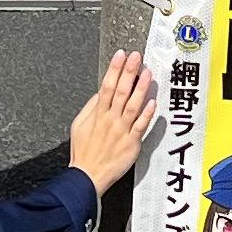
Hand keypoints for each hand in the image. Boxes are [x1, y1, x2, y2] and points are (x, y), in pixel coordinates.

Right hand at [66, 49, 152, 194]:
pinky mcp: (131, 144)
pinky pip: (140, 126)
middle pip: (121, 91)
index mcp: (98, 114)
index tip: (121, 55)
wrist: (87, 176)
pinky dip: (147, 114)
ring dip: (141, 88)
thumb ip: (91, 107)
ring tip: (147, 73)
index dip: (114, 69)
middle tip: (136, 56)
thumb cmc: (83, 152)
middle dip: (129, 71)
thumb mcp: (79, 125)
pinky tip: (152, 102)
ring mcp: (121, 131)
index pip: (107, 86)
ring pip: (133, 105)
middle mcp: (110, 120)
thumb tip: (100, 92)